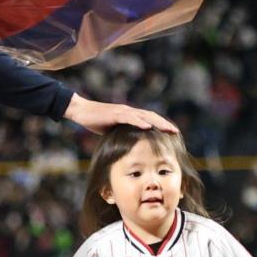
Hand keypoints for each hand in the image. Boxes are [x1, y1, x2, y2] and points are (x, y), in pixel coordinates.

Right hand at [63, 94, 178, 134]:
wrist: (81, 110)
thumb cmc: (94, 120)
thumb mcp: (110, 129)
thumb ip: (120, 133)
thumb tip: (127, 145)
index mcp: (129, 115)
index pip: (149, 119)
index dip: (161, 125)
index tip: (171, 133)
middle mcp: (129, 111)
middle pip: (151, 116)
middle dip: (164, 124)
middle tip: (176, 132)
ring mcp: (122, 112)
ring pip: (144, 116)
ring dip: (157, 123)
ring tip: (168, 129)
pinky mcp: (115, 114)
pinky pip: (129, 118)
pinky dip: (139, 122)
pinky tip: (147, 127)